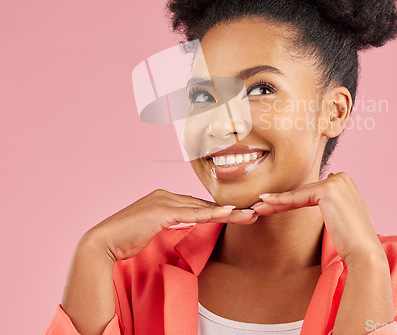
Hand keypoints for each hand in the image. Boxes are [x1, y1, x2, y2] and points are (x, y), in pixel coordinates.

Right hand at [83, 189, 258, 262]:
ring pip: (203, 207)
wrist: (103, 242)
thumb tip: (183, 226)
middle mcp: (166, 195)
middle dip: (230, 210)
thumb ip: (168, 224)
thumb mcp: (152, 229)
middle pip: (204, 203)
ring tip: (250, 215)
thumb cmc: (125, 238)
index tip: (237, 215)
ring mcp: (164, 201)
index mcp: (164, 198)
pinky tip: (228, 214)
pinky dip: (212, 214)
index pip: (197, 205)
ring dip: (229, 212)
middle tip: (253, 212)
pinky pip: (193, 214)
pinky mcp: (162, 212)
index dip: (217, 210)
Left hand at [249, 172, 384, 264]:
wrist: (364, 252)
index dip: (291, 199)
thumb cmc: (353, 240)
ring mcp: (335, 182)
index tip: (272, 205)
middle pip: (303, 191)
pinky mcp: (328, 190)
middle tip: (260, 206)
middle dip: (281, 200)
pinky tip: (265, 203)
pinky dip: (280, 202)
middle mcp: (341, 178)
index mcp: (344, 182)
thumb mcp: (344, 216)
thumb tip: (328, 191)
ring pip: (298, 194)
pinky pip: (298, 197)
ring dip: (276, 201)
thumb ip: (336, 202)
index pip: (311, 190)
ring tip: (258, 207)